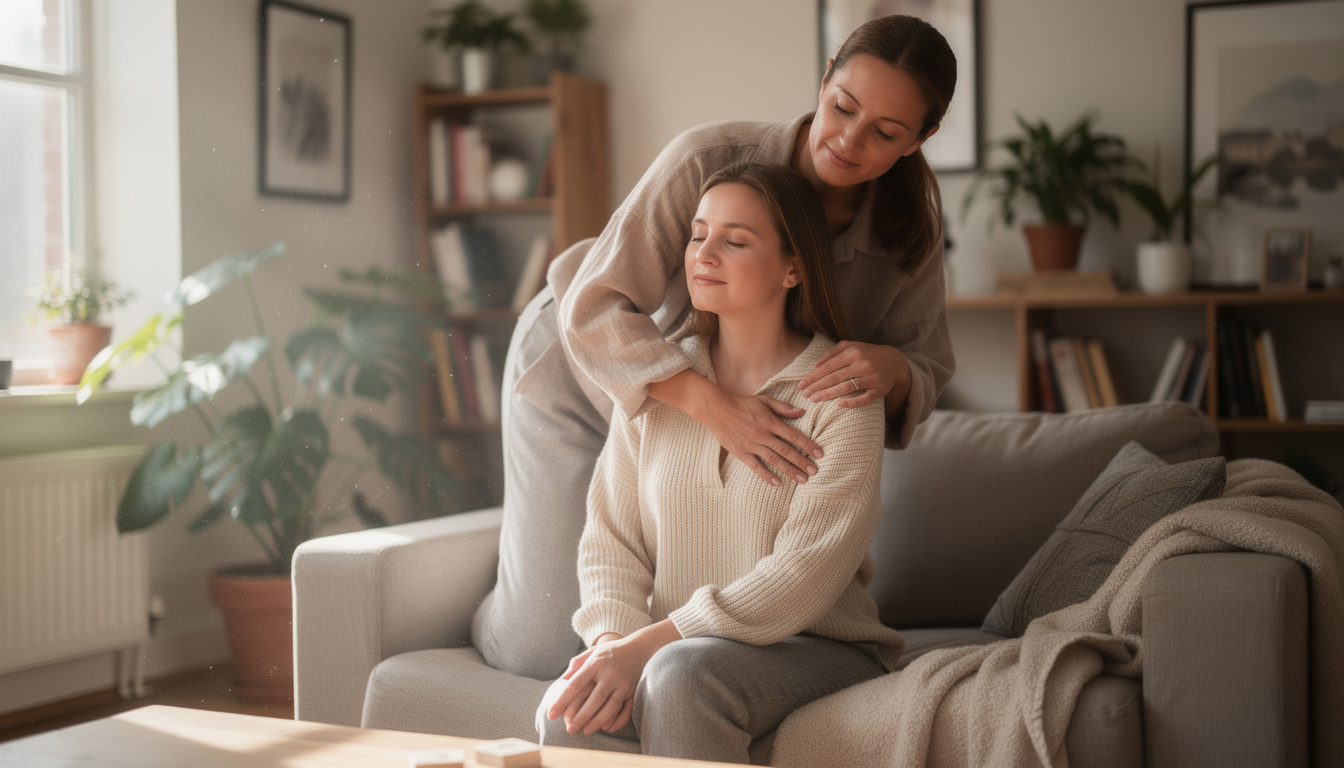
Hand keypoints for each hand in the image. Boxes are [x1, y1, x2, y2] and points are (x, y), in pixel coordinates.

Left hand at [547, 636, 645, 735]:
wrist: (641, 648)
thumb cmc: (611, 651)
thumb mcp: (593, 651)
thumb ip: (577, 663)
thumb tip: (563, 680)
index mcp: (596, 663)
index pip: (575, 684)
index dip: (562, 701)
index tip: (551, 714)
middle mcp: (610, 674)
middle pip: (593, 700)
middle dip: (580, 717)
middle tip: (568, 729)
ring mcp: (623, 683)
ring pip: (610, 708)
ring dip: (597, 722)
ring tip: (585, 732)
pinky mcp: (633, 691)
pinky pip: (626, 710)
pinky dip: (617, 721)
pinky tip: (607, 729)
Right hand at [704, 389, 823, 485]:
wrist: (717, 409)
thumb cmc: (742, 403)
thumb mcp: (764, 400)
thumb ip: (783, 407)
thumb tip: (802, 411)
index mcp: (770, 421)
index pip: (793, 435)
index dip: (808, 445)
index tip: (820, 454)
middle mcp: (763, 434)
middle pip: (786, 450)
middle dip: (802, 462)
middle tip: (815, 471)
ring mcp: (751, 444)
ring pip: (774, 460)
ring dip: (789, 470)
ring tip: (802, 479)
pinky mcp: (740, 452)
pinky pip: (755, 466)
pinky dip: (766, 475)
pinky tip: (777, 482)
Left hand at [799, 341, 909, 411]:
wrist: (894, 361)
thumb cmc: (867, 353)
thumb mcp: (852, 346)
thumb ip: (833, 352)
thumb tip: (816, 365)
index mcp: (854, 352)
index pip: (829, 366)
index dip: (814, 376)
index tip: (801, 384)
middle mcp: (863, 364)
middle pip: (835, 377)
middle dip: (817, 386)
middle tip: (805, 394)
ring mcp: (872, 377)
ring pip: (847, 388)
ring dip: (829, 394)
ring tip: (815, 399)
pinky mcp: (880, 390)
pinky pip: (864, 398)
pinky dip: (852, 402)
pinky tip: (839, 405)